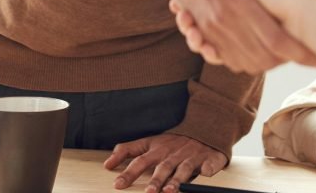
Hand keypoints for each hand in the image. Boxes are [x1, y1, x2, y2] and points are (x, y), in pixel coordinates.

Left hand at [104, 133, 226, 191]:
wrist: (203, 129)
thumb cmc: (173, 142)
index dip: (128, 170)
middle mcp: (172, 152)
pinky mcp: (208, 159)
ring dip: (177, 181)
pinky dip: (208, 169)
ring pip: (183, 170)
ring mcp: (190, 156)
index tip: (117, 184)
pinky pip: (209, 165)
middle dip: (155, 180)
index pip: (139, 157)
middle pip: (162, 167)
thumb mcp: (150, 141)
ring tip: (170, 191)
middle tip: (149, 192)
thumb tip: (107, 163)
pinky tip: (206, 174)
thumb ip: (128, 150)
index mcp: (157, 147)